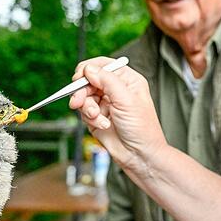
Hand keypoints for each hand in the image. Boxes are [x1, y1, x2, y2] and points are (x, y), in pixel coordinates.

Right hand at [69, 57, 166, 173]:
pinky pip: (84, 111)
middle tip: (78, 101)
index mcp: (127, 80)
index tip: (79, 77)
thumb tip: (90, 69)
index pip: (104, 65)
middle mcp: (116, 90)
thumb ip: (107, 81)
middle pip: (89, 80)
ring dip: (87, 107)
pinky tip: (102, 124)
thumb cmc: (142, 128)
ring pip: (84, 96)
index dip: (89, 69)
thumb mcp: (126, 99)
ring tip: (96, 116)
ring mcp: (106, 103)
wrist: (139, 155)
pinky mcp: (97, 116)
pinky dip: (90, 118)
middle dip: (83, 91)